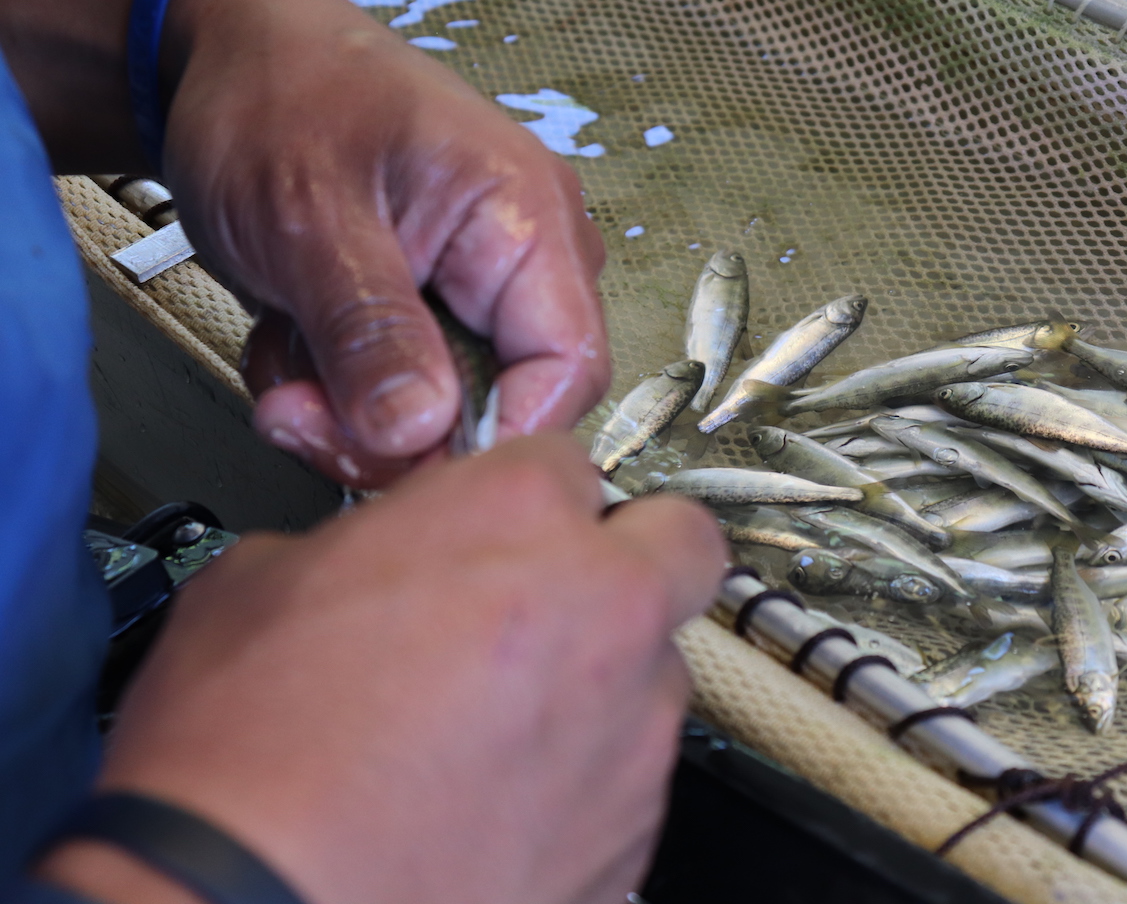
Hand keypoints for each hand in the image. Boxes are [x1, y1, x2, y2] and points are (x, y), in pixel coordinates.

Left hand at [0, 0, 608, 486]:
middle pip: (503, 403)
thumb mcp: (310, 218)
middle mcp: (525, 257)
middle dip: (392, 432)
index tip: (399, 458)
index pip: (569, 368)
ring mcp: (478, 285)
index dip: (496, 435)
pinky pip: (404, 389)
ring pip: (443, 409)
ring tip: (284, 352)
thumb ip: (370, 331)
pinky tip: (293, 336)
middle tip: (296, 415)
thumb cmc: (277, 96)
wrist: (221, 52)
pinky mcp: (431, 307)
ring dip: (349, 410)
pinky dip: (338, 387)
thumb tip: (420, 435)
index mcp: (528, 219)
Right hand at [40, 434, 725, 903]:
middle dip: (636, 555)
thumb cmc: (249, 760)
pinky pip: (637, 772)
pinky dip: (590, 774)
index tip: (512, 529)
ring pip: (661, 667)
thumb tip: (367, 559)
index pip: (572, 461)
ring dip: (607, 677)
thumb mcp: (259, 583)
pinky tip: (507, 796)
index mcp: (516, 515)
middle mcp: (602, 607)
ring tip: (510, 723)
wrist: (252, 902)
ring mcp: (633, 722)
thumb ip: (356, 544)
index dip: (533, 496)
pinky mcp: (637, 826)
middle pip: (683, 540)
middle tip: (570, 592)